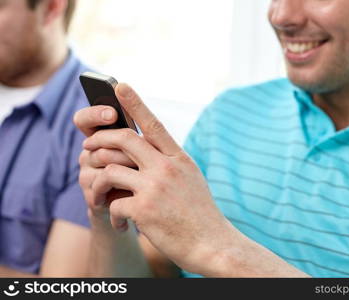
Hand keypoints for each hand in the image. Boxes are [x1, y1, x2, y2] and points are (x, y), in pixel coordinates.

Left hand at [77, 84, 238, 273]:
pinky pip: (112, 204)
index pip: (154, 125)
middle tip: (88, 146)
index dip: (135, 103)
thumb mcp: (192, 180)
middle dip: (99, 140)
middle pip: (124, 139)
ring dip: (96, 183)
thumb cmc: (201, 215)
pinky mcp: (144, 210)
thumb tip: (147, 151)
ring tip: (98, 195)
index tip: (119, 86)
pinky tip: (121, 225)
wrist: (213, 245)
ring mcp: (155, 187)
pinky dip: (111, 215)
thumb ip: (171, 163)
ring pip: (109, 170)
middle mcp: (167, 168)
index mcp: (179, 159)